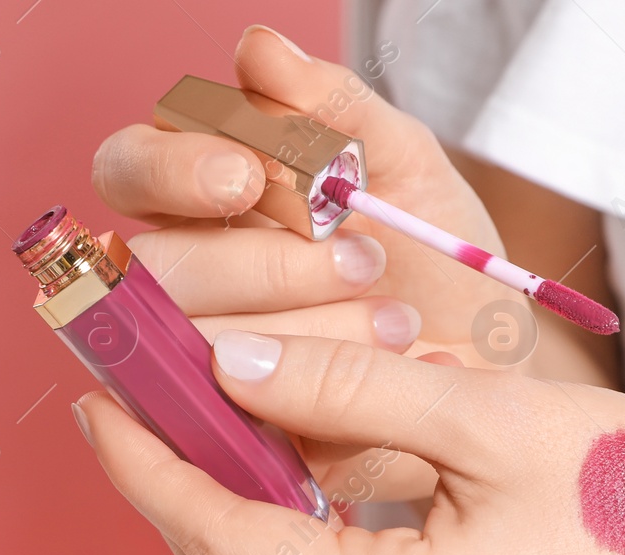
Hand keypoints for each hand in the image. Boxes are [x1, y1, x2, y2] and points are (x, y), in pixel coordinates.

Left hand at [74, 332, 624, 554]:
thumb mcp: (491, 415)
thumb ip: (349, 388)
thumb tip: (232, 364)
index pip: (225, 541)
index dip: (150, 470)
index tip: (103, 404)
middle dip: (175, 497)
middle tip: (147, 406)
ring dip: (233, 518)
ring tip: (216, 423)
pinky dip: (295, 539)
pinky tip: (303, 467)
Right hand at [91, 24, 527, 501]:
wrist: (494, 363)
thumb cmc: (434, 258)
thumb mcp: (405, 167)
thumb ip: (335, 107)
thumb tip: (257, 48)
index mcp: (200, 200)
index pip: (130, 171)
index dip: (174, 171)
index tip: (247, 177)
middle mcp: (186, 282)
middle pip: (155, 267)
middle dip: (258, 264)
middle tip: (360, 258)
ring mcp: (203, 365)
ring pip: (194, 346)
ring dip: (303, 330)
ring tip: (400, 322)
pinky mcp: (240, 437)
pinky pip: (241, 425)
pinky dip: (320, 402)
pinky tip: (392, 375)